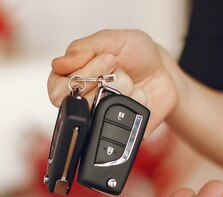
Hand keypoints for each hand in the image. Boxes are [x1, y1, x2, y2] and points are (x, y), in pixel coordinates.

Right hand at [47, 30, 182, 136]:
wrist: (164, 71)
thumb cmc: (136, 54)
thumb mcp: (110, 40)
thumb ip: (83, 49)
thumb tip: (59, 63)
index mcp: (72, 78)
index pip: (58, 89)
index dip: (82, 76)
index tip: (106, 60)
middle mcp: (83, 101)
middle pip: (77, 106)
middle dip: (103, 82)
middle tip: (118, 68)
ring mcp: (100, 117)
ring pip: (99, 115)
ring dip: (122, 92)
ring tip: (130, 82)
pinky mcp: (118, 130)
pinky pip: (123, 125)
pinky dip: (137, 104)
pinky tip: (140, 94)